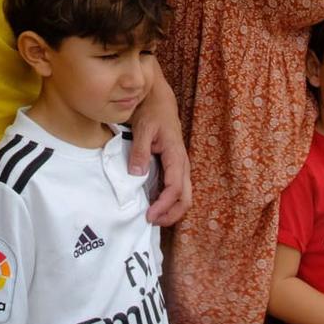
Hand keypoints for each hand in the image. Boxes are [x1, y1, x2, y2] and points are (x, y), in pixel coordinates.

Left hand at [127, 80, 191, 225]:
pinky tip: (154, 205)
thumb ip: (140, 151)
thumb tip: (136, 174)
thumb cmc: (152, 113)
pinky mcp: (175, 167)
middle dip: (172, 214)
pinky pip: (177, 190)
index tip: (149, 215)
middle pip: (186, 198)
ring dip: (171, 210)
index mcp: (176, 156)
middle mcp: (183, 164)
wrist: (159, 101)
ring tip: (153, 217)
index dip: (164, 205)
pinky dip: (168, 202)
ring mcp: (181, 167)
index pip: (175, 188)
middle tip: (152, 221)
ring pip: (184, 196)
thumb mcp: (143, 128)